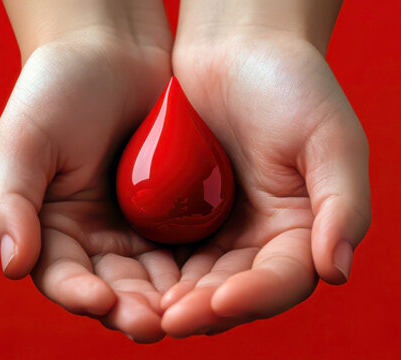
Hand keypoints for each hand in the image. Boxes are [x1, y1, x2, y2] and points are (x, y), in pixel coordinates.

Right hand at [0, 14, 175, 340]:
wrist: (111, 44)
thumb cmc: (54, 89)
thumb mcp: (21, 143)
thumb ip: (11, 205)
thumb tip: (12, 268)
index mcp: (48, 228)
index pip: (60, 276)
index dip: (78, 294)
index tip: (101, 301)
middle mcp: (92, 238)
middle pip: (110, 289)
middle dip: (130, 310)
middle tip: (153, 324)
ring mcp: (136, 228)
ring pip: (154, 281)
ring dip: (168, 302)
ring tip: (186, 315)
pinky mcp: (177, 214)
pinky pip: (190, 252)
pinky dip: (199, 272)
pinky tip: (215, 281)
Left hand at [159, 28, 370, 335]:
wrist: (233, 46)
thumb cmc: (288, 83)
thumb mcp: (329, 137)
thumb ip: (342, 204)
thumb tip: (337, 270)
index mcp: (305, 229)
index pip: (283, 279)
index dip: (253, 297)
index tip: (218, 303)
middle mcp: (262, 239)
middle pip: (234, 291)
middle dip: (203, 310)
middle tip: (168, 320)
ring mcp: (218, 229)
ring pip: (196, 282)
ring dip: (173, 302)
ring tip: (145, 313)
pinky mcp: (179, 217)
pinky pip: (163, 255)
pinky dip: (150, 273)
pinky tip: (127, 283)